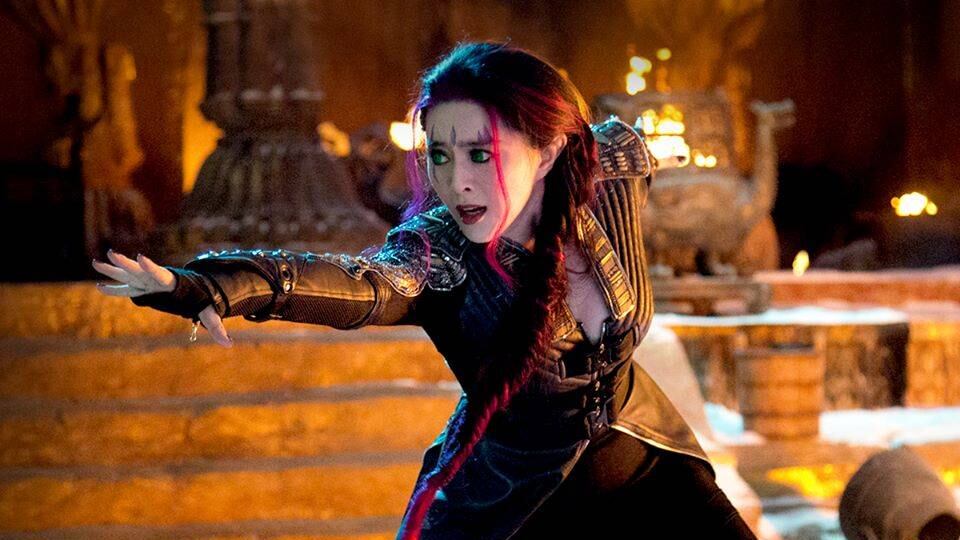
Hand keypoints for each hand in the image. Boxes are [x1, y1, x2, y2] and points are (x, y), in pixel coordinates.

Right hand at [93, 250, 231, 346]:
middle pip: (138, 270)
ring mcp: (147, 283)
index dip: (150, 266)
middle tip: (111, 253)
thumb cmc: (200, 300)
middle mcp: (156, 280)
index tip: (141, 256)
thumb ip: (217, 328)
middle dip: (125, 263)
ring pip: (127, 275)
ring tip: (96, 261)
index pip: (159, 273)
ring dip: (112, 269)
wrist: (195, 290)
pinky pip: (125, 289)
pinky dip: (113, 288)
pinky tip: (99, 285)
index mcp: (171, 282)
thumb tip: (229, 345)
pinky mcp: (142, 289)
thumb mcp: (209, 313)